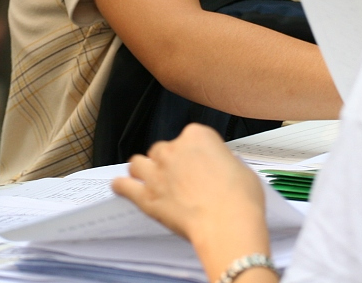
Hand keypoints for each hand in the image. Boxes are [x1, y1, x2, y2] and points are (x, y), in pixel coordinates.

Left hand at [112, 124, 265, 243]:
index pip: (190, 137)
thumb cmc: (240, 200)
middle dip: (168, 161)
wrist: (227, 225)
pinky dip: (121, 186)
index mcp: (198, 136)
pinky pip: (124, 186)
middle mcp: (173, 149)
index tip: (199, 163)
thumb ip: (222, 161)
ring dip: (144, 169)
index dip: (194, 152)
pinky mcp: (146, 196)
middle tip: (179, 177)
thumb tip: (219, 168)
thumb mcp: (241, 169)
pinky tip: (120, 186)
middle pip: (162, 149)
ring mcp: (156, 172)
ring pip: (139, 163)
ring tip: (149, 178)